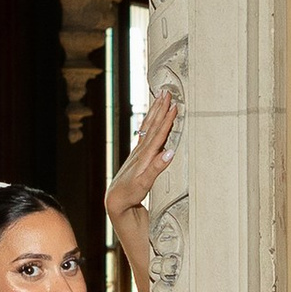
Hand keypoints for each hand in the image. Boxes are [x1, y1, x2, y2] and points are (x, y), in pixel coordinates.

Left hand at [104, 86, 179, 227]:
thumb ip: (157, 167)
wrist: (116, 199)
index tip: (174, 106)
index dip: (167, 120)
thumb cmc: (130, 193)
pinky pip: (145, 133)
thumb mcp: (144, 183)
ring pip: (148, 126)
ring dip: (155, 112)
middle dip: (160, 108)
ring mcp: (138, 151)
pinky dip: (150, 122)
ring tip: (160, 98)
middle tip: (166, 92)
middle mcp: (140, 150)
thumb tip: (170, 152)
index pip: (158, 133)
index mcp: (144, 155)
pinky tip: (152, 118)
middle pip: (152, 125)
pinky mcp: (137, 155)